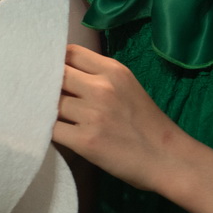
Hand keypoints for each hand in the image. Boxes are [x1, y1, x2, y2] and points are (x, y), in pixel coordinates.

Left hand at [52, 44, 187, 192]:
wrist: (169, 160)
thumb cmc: (147, 124)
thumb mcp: (127, 86)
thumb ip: (97, 76)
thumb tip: (60, 72)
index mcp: (113, 71)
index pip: (70, 53)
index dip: (56, 61)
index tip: (50, 71)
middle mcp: (102, 88)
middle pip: (56, 75)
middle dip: (47, 85)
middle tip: (43, 95)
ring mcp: (93, 114)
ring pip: (50, 103)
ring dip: (46, 110)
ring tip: (49, 116)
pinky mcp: (86, 141)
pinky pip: (51, 130)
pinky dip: (46, 131)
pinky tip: (51, 133)